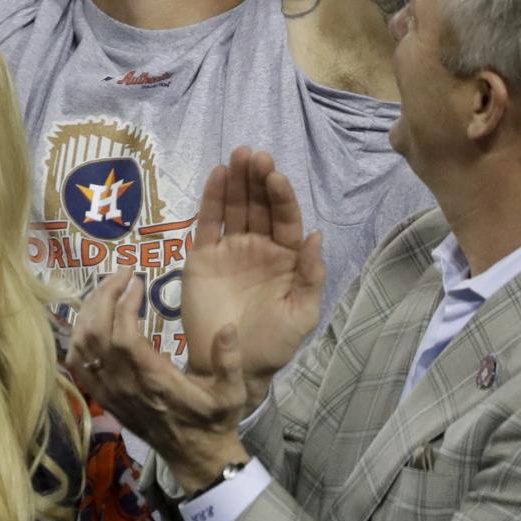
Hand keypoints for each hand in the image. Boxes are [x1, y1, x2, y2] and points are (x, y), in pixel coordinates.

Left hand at [63, 270, 251, 485]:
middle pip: (97, 332)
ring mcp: (110, 391)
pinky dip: (76, 336)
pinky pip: (77, 364)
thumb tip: (228, 327)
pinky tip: (90, 318)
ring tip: (107, 289)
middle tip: (122, 274)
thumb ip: (229, 362)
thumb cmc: (214, 421)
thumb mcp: (232, 394)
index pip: (124, 335)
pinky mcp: (103, 397)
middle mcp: (125, 384)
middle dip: (104, 295)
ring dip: (89, 311)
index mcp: (154, 380)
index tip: (137, 280)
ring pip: (82, 345)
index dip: (123, 303)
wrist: (195, 456)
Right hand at [178, 149, 327, 404]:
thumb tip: (316, 234)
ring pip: (234, 207)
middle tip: (255, 154)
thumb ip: (310, 276)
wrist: (232, 366)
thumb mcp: (301, 314)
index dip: (281, 196)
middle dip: (258, 179)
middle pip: (259, 205)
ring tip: (238, 155)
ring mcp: (231, 249)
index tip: (275, 175)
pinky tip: (218, 174)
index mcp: (287, 258)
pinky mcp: (204, 255)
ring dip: (237, 180)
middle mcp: (260, 247)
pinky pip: (209, 222)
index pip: (286, 218)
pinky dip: (212, 197)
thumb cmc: (273, 343)